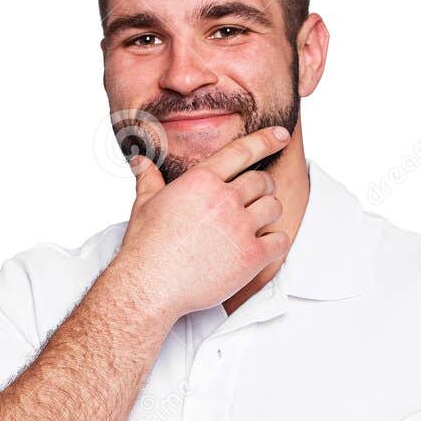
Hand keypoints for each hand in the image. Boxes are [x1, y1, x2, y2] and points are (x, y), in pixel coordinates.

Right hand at [112, 125, 291, 321]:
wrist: (150, 284)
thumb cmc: (146, 248)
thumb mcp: (144, 204)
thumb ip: (149, 179)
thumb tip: (140, 162)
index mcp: (201, 180)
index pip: (242, 151)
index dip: (266, 140)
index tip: (281, 135)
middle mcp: (224, 199)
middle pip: (262, 181)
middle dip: (263, 188)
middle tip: (258, 198)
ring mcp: (240, 227)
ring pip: (274, 208)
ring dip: (270, 213)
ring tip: (260, 222)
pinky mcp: (251, 256)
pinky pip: (280, 241)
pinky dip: (277, 242)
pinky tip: (266, 246)